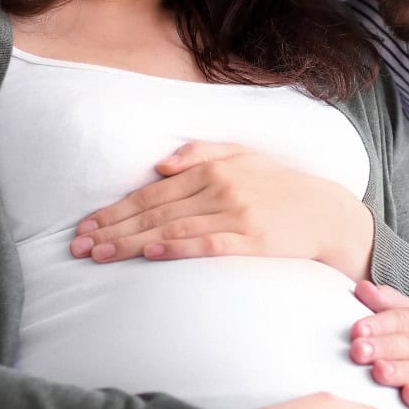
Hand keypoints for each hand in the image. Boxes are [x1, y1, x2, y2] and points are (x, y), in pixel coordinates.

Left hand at [70, 142, 374, 279]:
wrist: (330, 213)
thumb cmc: (281, 188)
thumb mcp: (244, 157)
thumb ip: (202, 153)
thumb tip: (159, 166)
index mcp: (214, 168)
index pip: (152, 192)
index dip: (115, 210)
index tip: (86, 227)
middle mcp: (221, 188)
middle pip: (154, 211)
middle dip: (112, 229)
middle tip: (79, 247)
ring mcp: (237, 215)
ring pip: (172, 228)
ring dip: (131, 242)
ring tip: (100, 255)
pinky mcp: (254, 240)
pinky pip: (209, 243)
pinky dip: (178, 247)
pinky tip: (152, 253)